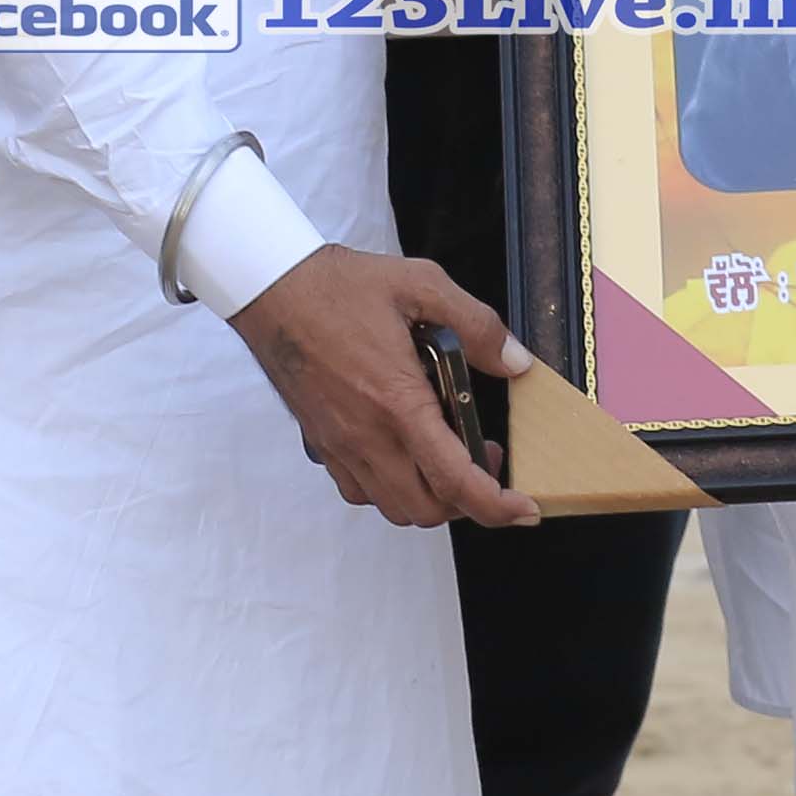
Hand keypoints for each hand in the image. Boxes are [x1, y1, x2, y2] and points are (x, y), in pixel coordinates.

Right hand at [228, 246, 538, 530]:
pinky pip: (360, 490)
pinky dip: (391, 487)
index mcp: (398, 403)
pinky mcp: (321, 443)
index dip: (496, 506)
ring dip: (430, 496)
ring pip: (392, 506)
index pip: (455, 481)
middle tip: (485, 460)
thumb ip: (477, 325)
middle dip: (467, 502)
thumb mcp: (421, 285)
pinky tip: (403, 450)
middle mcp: (367, 436)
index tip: (523, 508)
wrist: (272, 289)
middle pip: (426, 510)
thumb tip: (516, 362)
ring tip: (447, 456)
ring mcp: (340, 445)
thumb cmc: (339, 286)